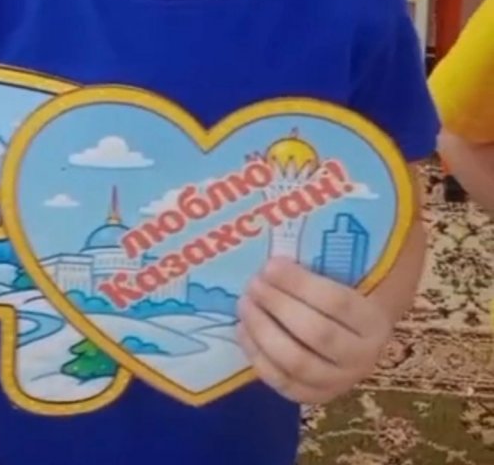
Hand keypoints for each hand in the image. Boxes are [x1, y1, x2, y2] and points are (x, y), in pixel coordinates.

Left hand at [237, 257, 391, 403]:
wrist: (358, 333)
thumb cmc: (345, 290)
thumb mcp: (346, 272)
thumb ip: (325, 254)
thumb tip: (285, 219)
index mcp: (373, 320)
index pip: (336, 301)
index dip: (299, 283)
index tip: (270, 264)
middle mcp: (363, 356)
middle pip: (315, 332)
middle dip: (277, 305)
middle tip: (252, 284)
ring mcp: (340, 381)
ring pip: (297, 362)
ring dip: (263, 331)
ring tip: (243, 305)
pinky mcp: (316, 397)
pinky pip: (284, 383)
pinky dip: (258, 358)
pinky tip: (243, 331)